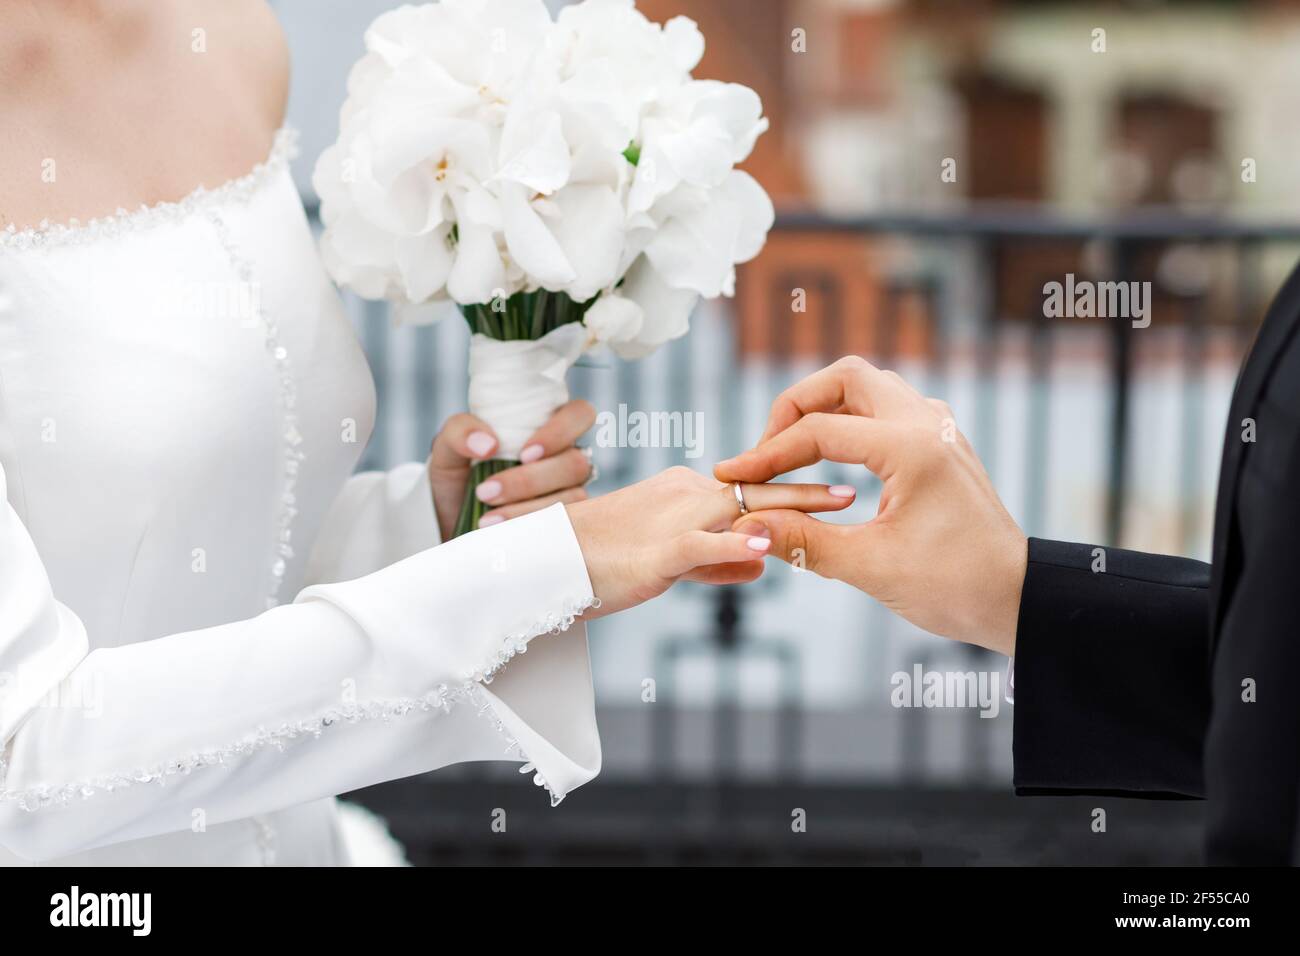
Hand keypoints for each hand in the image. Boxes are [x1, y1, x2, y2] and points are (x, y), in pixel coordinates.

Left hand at [428, 400, 595, 540]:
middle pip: (575, 463)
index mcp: (548, 428)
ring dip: (528, 509)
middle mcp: (567, 459)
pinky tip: (504, 535)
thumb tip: (489, 445)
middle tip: (487, 492)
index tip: (525, 453)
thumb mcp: (448, 449)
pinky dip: (532, 530)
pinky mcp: (568, 526)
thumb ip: (460, 432)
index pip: (579, 415)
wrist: (452, 524)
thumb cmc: (459, 477)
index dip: (561, 432)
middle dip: (530, 481)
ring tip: (487, 519)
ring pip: (573, 498)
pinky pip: (566, 529)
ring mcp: (572, 493)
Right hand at [566, 466, 856, 619]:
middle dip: (814, 482)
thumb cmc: (604, 563)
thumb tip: (766, 560)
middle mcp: (688, 492)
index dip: (801, 486)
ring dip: (794, 504)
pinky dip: (737, 544)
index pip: (757, 484)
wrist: (545, 567)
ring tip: (841, 502)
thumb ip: (721, 559)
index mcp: (692, 491)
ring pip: (743, 504)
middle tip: (862, 483)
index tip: (845, 486)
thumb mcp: (674, 562)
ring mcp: (674, 517)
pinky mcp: (658, 550)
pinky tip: (769, 548)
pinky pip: (703, 543)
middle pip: (762, 484)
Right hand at [713, 357, 1026, 654]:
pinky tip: (831, 460)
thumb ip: (804, 540)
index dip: (766, 454)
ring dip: (823, 408)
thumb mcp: (871, 567)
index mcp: (912, 448)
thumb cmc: (956, 586)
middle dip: (795, 408)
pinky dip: (850, 420)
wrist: (1018, 598)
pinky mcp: (940, 442)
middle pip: (844, 378)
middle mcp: (927, 424)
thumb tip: (747, 523)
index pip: (819, 431)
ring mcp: (938, 428)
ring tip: (791, 453)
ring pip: (867, 386)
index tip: (732, 477)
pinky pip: (886, 408)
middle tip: (766, 452)